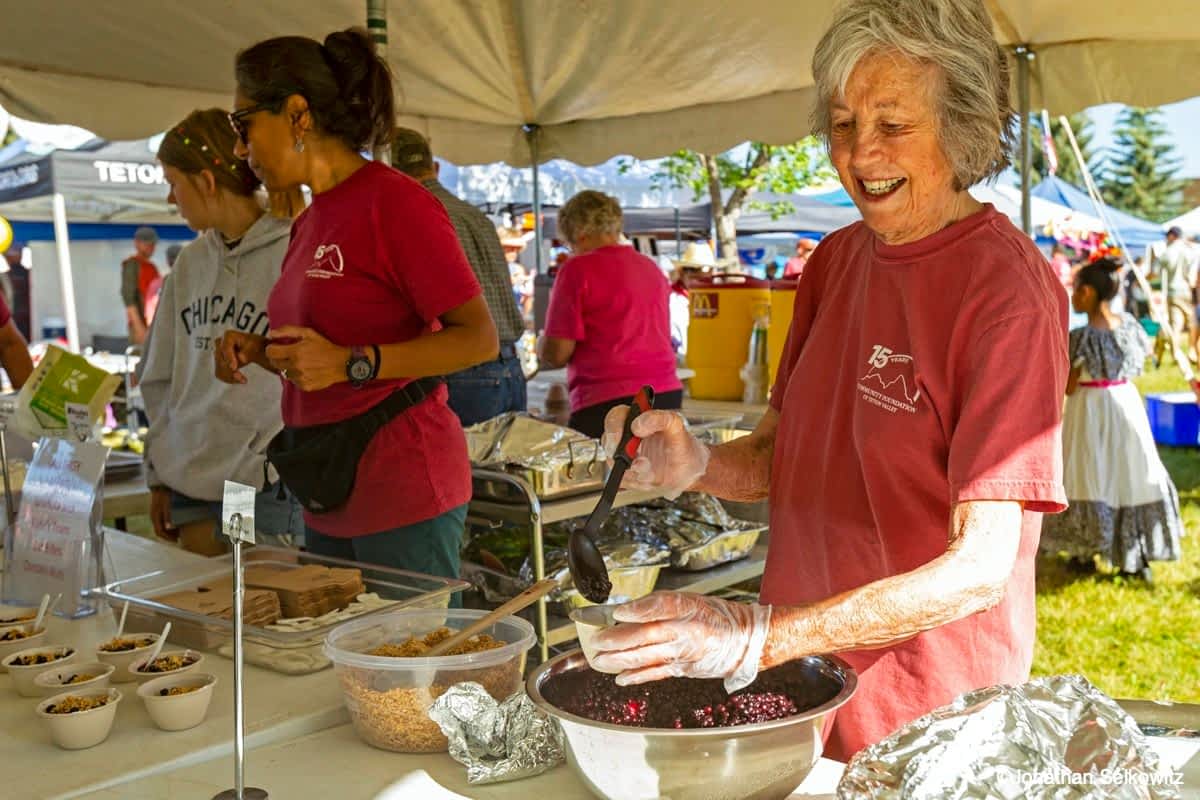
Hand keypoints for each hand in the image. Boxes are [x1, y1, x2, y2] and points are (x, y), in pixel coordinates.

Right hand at [149, 487, 178, 542]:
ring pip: (161, 526)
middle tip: (179, 538)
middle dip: (169, 536)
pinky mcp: (158, 509)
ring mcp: (155, 513)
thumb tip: (168, 528)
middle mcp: (154, 516)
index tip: (177, 541)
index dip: (168, 538)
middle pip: (160, 530)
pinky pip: (162, 521)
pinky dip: (169, 525)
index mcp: (155, 517)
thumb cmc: (165, 494)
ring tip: (179, 532)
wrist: (162, 484)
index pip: (159, 532)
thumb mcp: (167, 505)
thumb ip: (168, 516)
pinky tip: (177, 523)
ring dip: (169, 531)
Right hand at [215, 330, 266, 384]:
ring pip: (219, 368)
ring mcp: (217, 352)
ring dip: (231, 377)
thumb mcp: (255, 348)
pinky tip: (240, 380)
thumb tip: (241, 358)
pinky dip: (229, 379)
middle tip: (242, 379)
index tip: (234, 368)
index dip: (229, 358)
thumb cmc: (256, 346)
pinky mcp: (218, 362)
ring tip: (244, 380)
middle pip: (221, 360)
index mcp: (228, 335)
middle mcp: (220, 343)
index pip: (225, 348)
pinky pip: (219, 373)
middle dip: (231, 371)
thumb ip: (248, 353)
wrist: (255, 349)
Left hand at [265, 326, 349, 391]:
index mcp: (295, 352)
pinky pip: (293, 381)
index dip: (271, 348)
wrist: (342, 364)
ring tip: (299, 362)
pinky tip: (306, 370)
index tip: (276, 347)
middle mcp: (295, 366)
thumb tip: (272, 334)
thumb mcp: (308, 333)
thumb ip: (288, 331)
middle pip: (275, 363)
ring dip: (288, 367)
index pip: (270, 352)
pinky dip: (296, 376)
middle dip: (278, 357)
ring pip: (284, 373)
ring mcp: (300, 378)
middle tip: (287, 354)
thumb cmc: (325, 347)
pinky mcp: (305, 386)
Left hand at [589, 591, 770, 691]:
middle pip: (648, 635)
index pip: (660, 606)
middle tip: (596, 640)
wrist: (742, 639)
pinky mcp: (683, 668)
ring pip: (647, 657)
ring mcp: (684, 652)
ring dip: (620, 660)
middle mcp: (686, 630)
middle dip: (618, 639)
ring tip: (599, 660)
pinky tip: (619, 677)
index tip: (617, 612)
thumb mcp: (688, 600)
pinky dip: (637, 676)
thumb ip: (659, 606)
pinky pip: (657, 673)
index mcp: (687, 607)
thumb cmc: (711, 615)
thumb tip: (621, 613)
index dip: (638, 610)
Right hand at [601, 408, 709, 498]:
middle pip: (609, 442)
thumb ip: (659, 418)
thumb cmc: (683, 445)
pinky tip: (652, 478)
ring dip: (636, 471)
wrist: (690, 470)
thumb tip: (637, 424)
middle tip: (640, 462)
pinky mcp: (628, 475)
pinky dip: (639, 482)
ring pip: (616, 464)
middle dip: (623, 455)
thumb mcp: (677, 426)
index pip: (615, 417)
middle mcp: (627, 437)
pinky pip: (624, 480)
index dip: (614, 427)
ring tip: (653, 471)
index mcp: (636, 419)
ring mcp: (625, 457)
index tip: (623, 439)